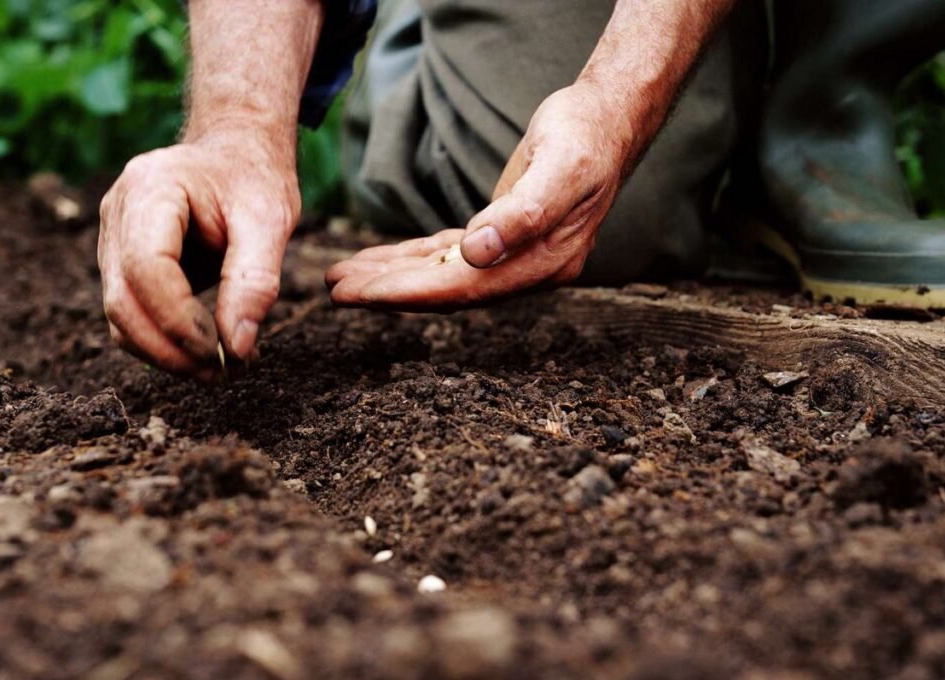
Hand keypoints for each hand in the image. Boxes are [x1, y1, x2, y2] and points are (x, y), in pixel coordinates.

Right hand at [98, 128, 298, 378]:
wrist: (234, 154)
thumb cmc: (253, 180)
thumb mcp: (270, 221)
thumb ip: (255, 282)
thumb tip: (238, 349)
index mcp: (151, 189)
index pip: (147, 268)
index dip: (180, 320)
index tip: (224, 352)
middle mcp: (118, 213)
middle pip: (122, 301)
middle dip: (172, 349)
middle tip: (225, 375)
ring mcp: (112, 240)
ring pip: (120, 318)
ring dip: (167, 355)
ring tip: (224, 368)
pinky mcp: (121, 264)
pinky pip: (131, 317)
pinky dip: (165, 344)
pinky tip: (209, 350)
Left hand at [326, 83, 631, 310]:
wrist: (608, 121)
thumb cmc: (585, 138)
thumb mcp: (560, 168)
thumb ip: (522, 214)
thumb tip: (477, 253)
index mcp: (541, 263)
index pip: (462, 288)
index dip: (407, 293)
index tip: (360, 294)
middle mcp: (526, 270)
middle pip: (445, 290)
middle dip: (388, 290)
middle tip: (335, 289)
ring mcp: (515, 257)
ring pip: (441, 275)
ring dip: (393, 276)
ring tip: (343, 276)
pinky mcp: (501, 237)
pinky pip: (448, 256)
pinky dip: (413, 258)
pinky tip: (382, 259)